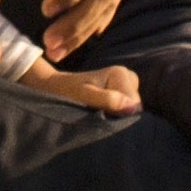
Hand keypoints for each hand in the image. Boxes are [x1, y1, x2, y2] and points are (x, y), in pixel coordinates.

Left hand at [17, 54, 140, 115]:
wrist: (55, 88)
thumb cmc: (67, 92)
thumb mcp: (83, 96)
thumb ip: (107, 100)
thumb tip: (132, 108)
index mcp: (120, 74)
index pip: (134, 104)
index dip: (122, 117)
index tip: (102, 116)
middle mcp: (126, 76)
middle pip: (136, 106)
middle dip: (121, 116)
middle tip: (99, 116)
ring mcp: (125, 83)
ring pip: (133, 109)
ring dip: (118, 116)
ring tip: (99, 114)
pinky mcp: (122, 91)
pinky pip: (128, 108)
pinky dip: (118, 115)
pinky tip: (104, 114)